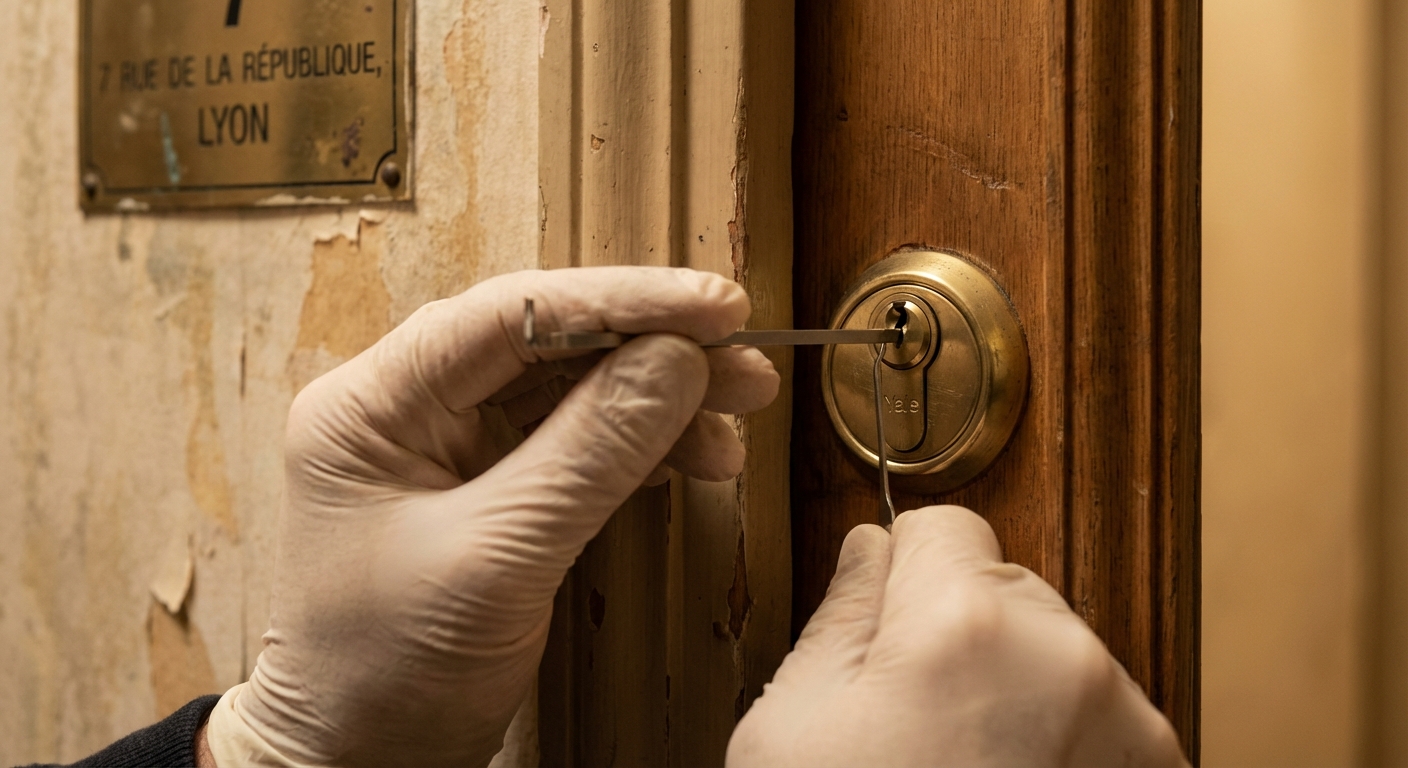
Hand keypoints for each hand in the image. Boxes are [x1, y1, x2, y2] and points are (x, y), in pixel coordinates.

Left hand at [205, 267, 778, 766]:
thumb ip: (589, 453)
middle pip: (549, 343)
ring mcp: (450, 449)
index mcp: (372, 404)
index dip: (622, 302)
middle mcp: (408, 409)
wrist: (362, 762)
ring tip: (740, 408)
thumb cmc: (386, 672)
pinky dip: (643, 447)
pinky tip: (696, 455)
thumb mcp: (496, 559)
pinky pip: (577, 444)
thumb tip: (677, 362)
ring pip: (573, 391)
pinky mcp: (490, 490)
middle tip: (745, 358)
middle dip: (654, 348)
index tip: (714, 308)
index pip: (510, 313)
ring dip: (661, 397)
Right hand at [727, 506, 1187, 767]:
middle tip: (911, 716)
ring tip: (960, 764)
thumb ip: (838, 614)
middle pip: (1007, 581)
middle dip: (960, 625)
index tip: (883, 621)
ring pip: (1057, 646)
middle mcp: (1067, 661)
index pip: (944, 524)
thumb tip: (868, 551)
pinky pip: (1099, 710)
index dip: (900, 570)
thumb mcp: (791, 726)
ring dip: (1016, 681)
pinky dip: (1061, 733)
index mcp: (964, 627)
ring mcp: (1124, 726)